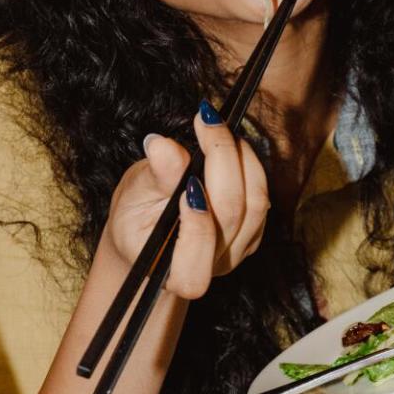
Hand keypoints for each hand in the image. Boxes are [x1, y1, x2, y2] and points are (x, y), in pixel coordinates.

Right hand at [103, 108, 269, 299]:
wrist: (149, 236)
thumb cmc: (135, 222)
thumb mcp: (132, 198)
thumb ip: (154, 178)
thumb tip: (163, 146)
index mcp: (178, 272)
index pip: (199, 253)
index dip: (199, 221)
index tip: (187, 179)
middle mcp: (215, 266)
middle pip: (233, 214)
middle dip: (223, 160)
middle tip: (206, 121)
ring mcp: (238, 250)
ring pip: (256, 203)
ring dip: (241, 158)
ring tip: (215, 127)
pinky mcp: (252, 232)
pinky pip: (261, 197)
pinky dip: (248, 165)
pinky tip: (225, 145)